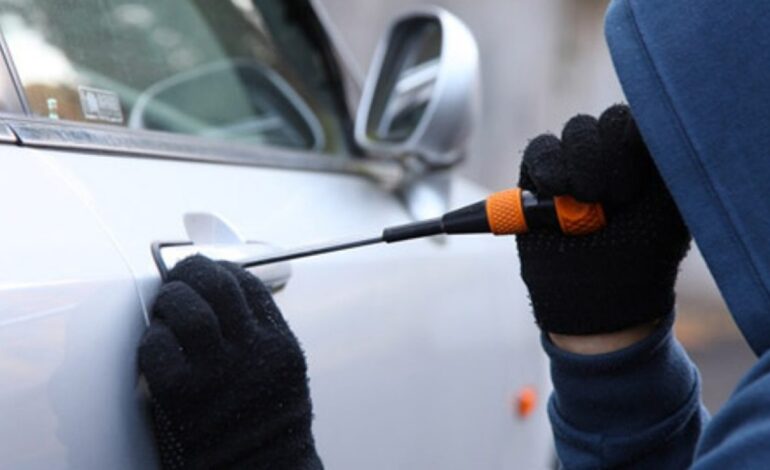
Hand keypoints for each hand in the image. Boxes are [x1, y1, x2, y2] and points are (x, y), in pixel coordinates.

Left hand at [138, 255, 321, 468]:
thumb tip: (227, 302)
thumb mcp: (284, 375)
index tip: (210, 270)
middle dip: (193, 271)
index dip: (224, 269)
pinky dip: (152, 339)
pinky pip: (159, 347)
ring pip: (189, 309)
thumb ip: (262, 336)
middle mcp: (253, 353)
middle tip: (180, 276)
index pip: (250, 286)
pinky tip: (156, 344)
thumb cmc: (267, 428)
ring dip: (171, 300)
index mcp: (279, 346)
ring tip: (165, 305)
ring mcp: (218, 372)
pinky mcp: (183, 395)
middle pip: (220, 285)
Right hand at [516, 105, 689, 335]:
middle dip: (606, 158)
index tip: (634, 171)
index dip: (631, 137)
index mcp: (647, 161)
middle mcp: (611, 157)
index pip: (638, 121)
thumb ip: (663, 163)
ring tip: (585, 202)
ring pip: (573, 132)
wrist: (596, 301)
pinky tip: (554, 194)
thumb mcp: (667, 210)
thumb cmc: (639, 260)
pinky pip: (539, 150)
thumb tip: (646, 124)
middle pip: (605, 122)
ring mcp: (573, 166)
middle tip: (614, 197)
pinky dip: (546, 166)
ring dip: (577, 164)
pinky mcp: (538, 179)